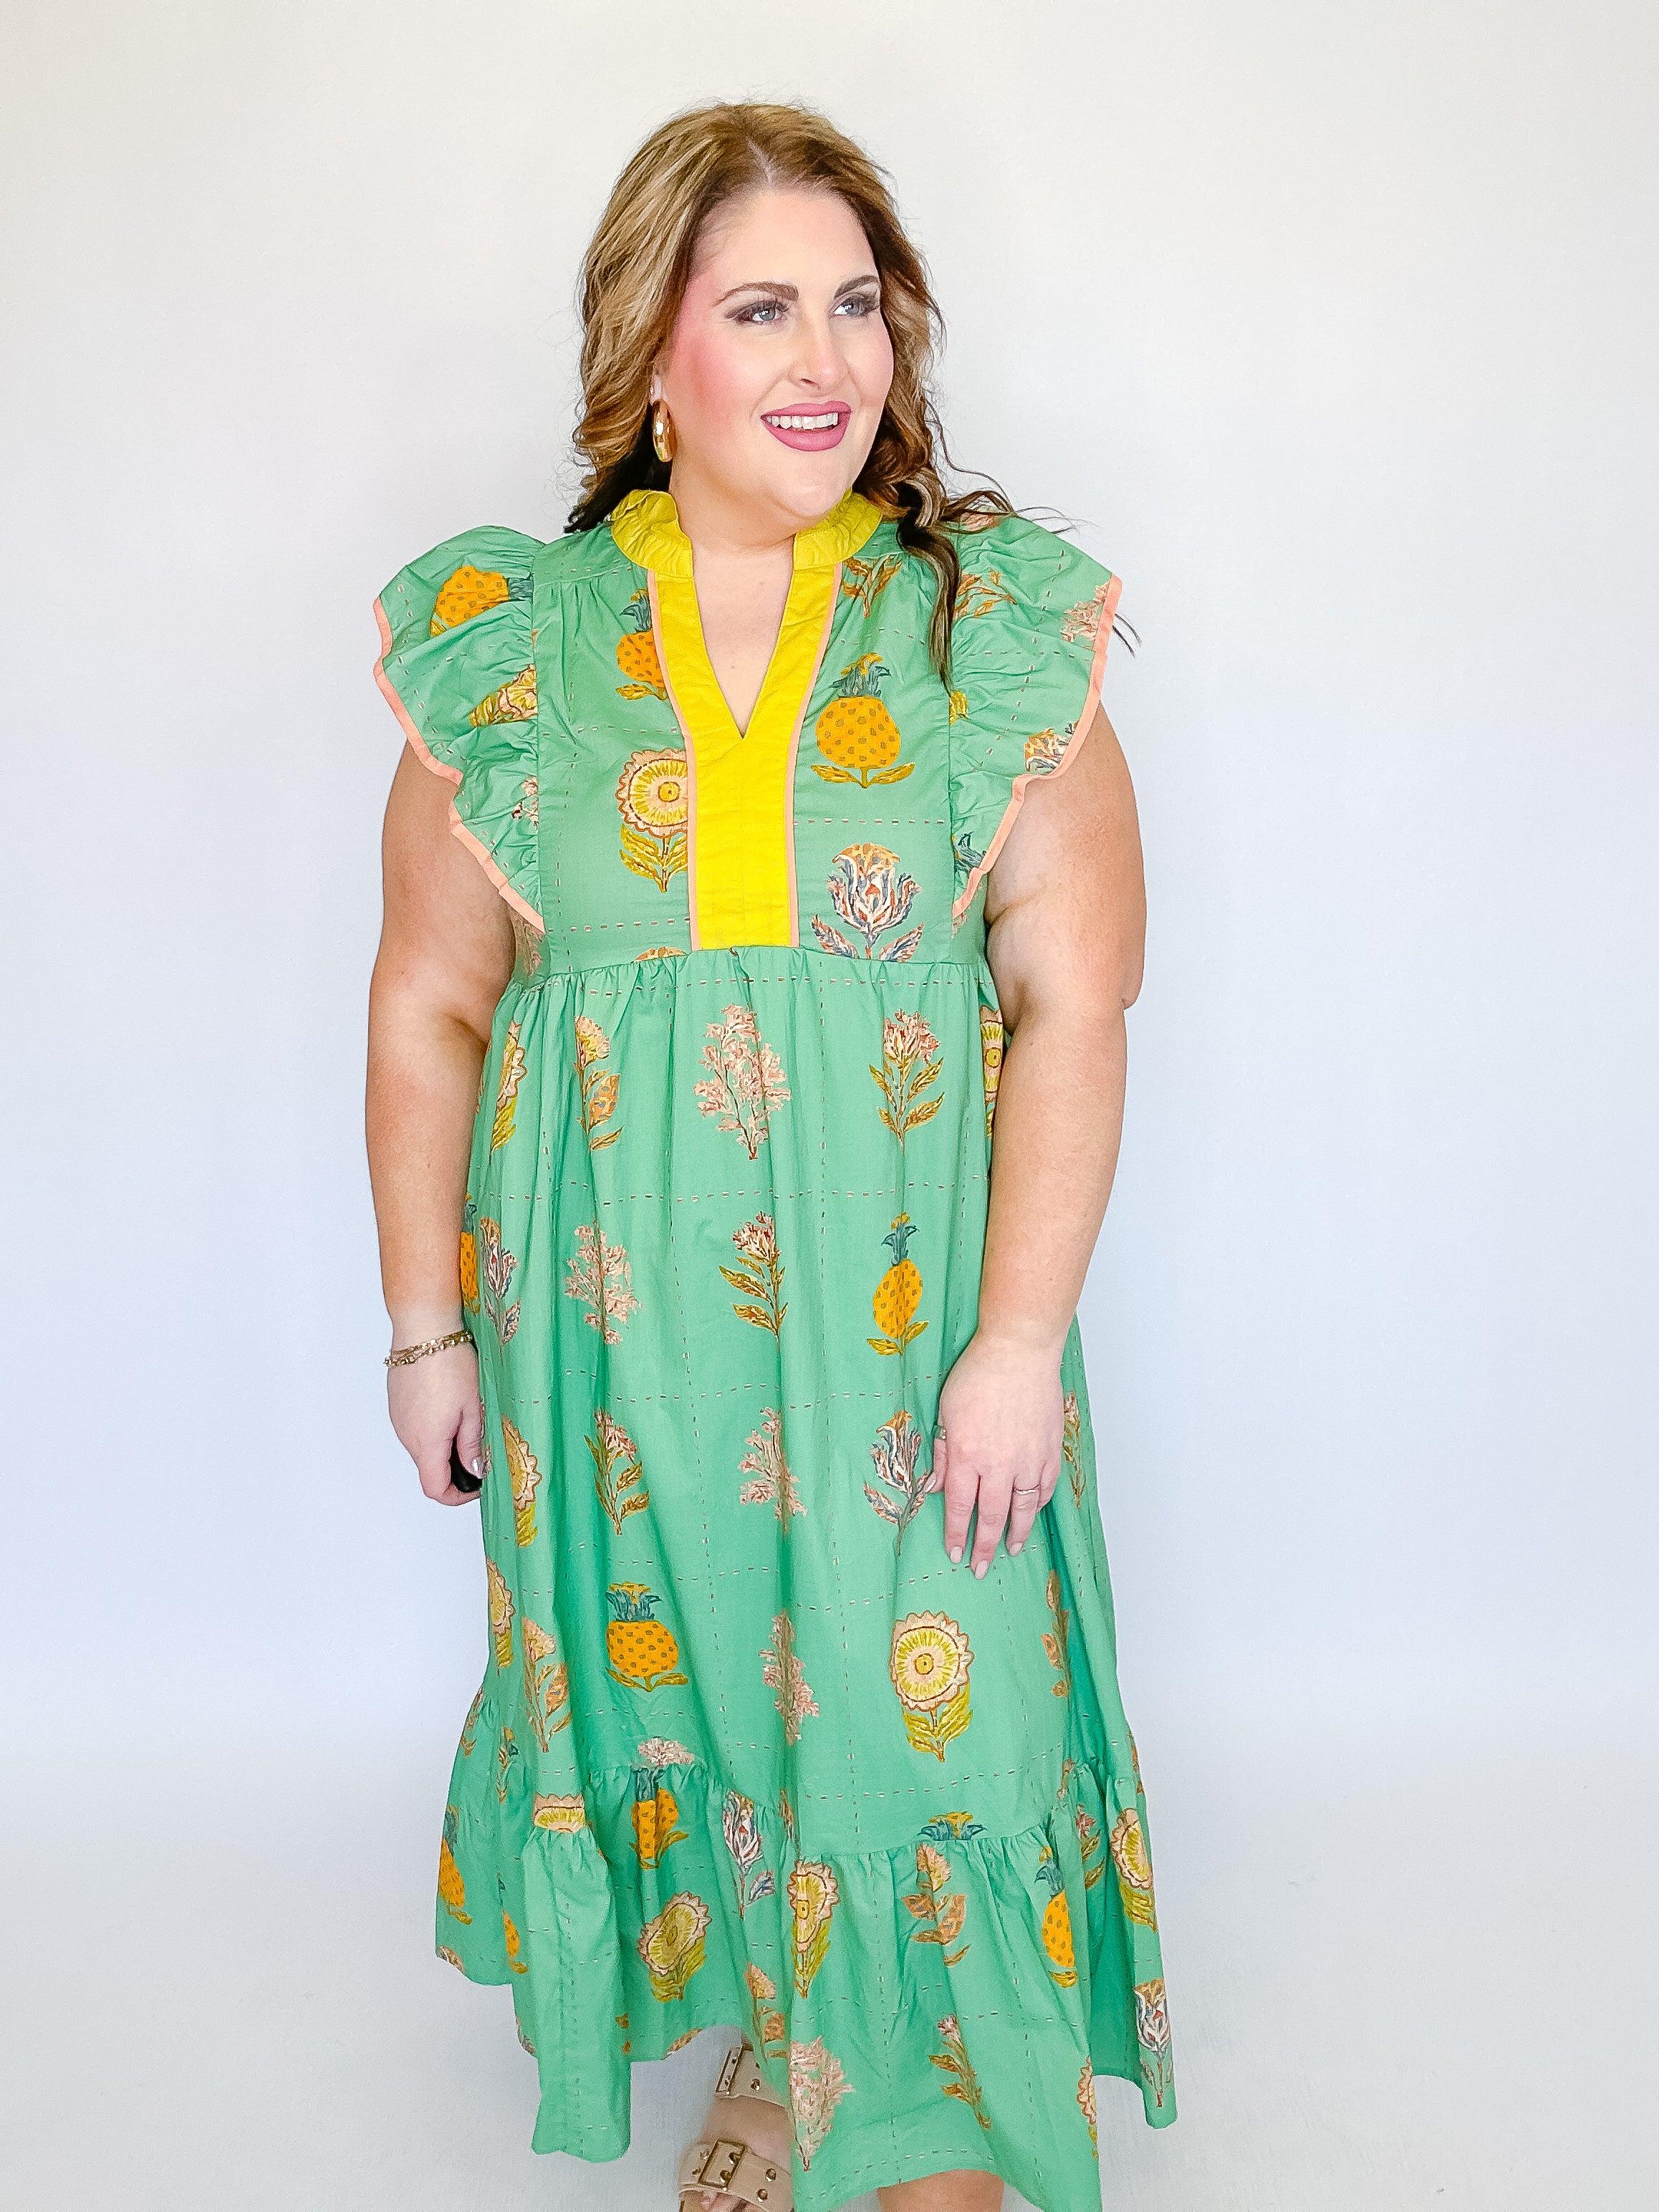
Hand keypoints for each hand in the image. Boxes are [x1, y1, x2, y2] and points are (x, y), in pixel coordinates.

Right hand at [387, 1334, 484, 1505]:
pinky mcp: (397, 1405)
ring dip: (444, 1446)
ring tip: (467, 1420)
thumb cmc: (450, 1362)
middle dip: (455, 1468)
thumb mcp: (473, 1406)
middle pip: (429, 1468)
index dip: (457, 1496)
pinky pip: (415, 1428)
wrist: (423, 1328)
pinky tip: (450, 1406)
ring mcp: (398, 1419)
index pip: (435, 1488)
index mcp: (427, 1441)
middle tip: (480, 1450)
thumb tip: (475, 1469)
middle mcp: (407, 1435)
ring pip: (422, 1448)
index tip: (477, 1484)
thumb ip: (472, 1443)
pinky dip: (433, 1428)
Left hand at [930, 1331, 1063, 1574]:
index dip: (957, 1534)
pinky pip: (1045, 1487)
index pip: (961, 1507)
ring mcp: (1028, 1459)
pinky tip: (1032, 1513)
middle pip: (992, 1516)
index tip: (954, 1552)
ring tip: (1012, 1550)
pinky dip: (1038, 1505)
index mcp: (968, 1456)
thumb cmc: (978, 1374)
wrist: (1019, 1352)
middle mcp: (999, 1465)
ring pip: (1023, 1509)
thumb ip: (942, 1452)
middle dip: (985, 1546)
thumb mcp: (945, 1412)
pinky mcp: (1049, 1450)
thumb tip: (936, 1487)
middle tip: (980, 1568)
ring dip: (1017, 1533)